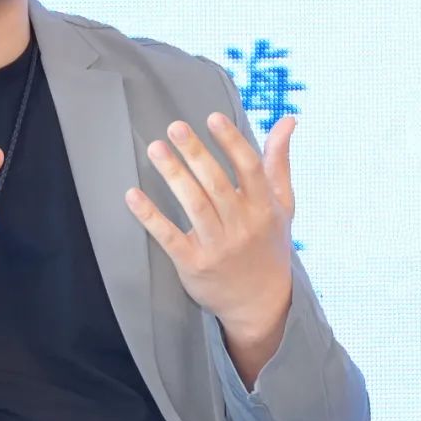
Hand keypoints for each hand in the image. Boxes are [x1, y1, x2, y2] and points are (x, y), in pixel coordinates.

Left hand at [124, 113, 295, 342]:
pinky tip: (132, 195)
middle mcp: (242, 226)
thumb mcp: (282, 204)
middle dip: (196, 154)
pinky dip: (150, 217)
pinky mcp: (193, 264)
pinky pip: (169, 237)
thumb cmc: (269, 243)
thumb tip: (288, 119)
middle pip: (217, 185)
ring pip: (194, 206)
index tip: (212, 117)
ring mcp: (217, 246)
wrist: (262, 304)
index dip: (232, 142)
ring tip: (155, 149)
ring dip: (173, 176)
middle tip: (175, 127)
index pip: (249, 169)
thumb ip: (278, 161)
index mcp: (264, 207)